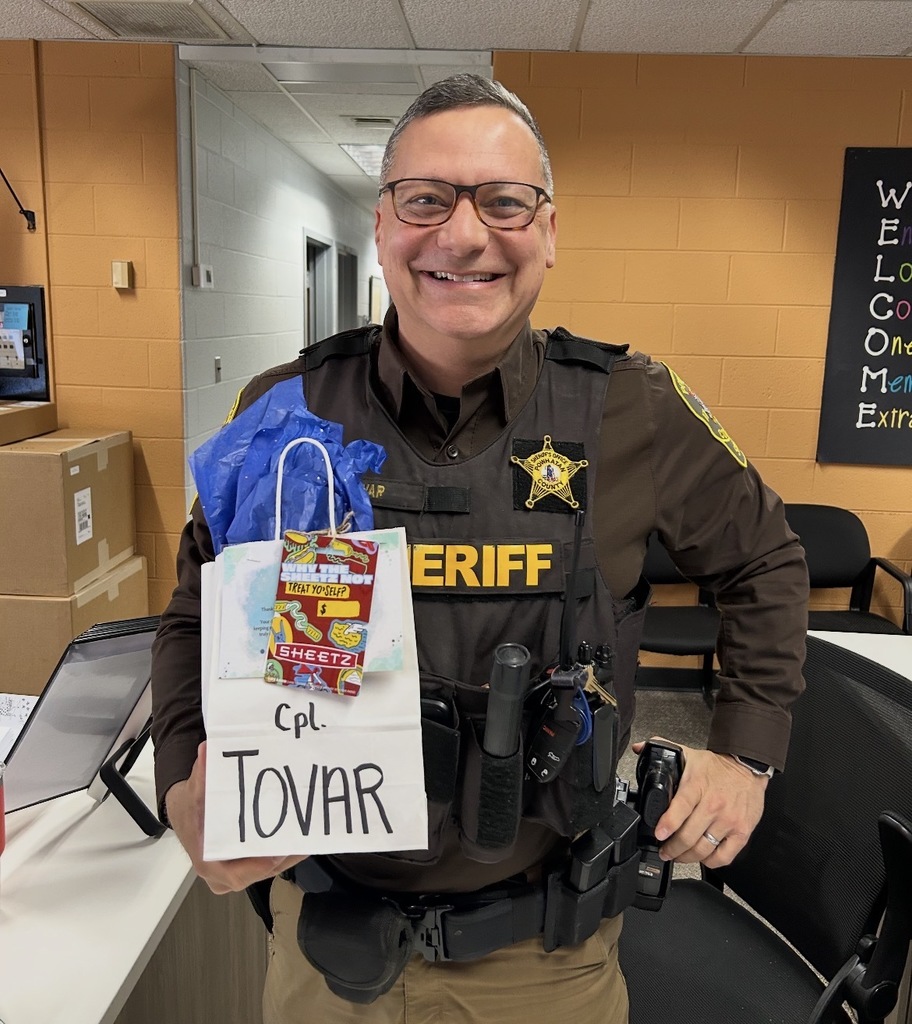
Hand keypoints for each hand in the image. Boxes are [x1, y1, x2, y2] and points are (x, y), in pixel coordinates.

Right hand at [165, 741, 305, 893]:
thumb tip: (208, 752)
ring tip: (309, 835)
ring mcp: (237, 871)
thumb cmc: (190, 809)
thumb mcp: (193, 792)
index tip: (279, 853)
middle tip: (305, 839)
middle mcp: (223, 875)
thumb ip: (203, 774)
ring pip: (268, 868)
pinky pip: (269, 861)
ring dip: (289, 853)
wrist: (186, 814)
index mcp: (208, 863)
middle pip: (259, 872)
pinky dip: (284, 849)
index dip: (260, 866)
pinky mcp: (247, 864)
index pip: (237, 876)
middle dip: (284, 856)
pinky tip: (299, 834)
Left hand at [631, 737, 768, 867]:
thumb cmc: (716, 767)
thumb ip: (661, 749)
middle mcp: (714, 805)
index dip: (668, 824)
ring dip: (687, 857)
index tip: (659, 834)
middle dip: (671, 848)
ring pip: (703, 849)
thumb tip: (638, 748)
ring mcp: (729, 820)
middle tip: (664, 850)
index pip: (681, 808)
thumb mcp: (687, 754)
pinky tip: (702, 857)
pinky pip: (724, 856)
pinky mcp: (742, 832)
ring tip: (678, 857)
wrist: (747, 767)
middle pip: (689, 835)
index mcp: (697, 786)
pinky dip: (710, 861)